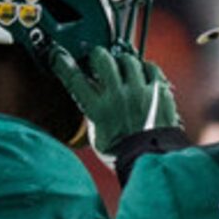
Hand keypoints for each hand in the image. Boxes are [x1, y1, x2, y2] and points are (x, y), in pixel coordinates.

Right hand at [50, 44, 179, 154]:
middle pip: (101, 58)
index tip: (58, 55)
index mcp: (98, 110)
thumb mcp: (96, 136)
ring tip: (123, 71)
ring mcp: (140, 93)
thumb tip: (88, 97)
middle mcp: (118, 97)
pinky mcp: (160, 93)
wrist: (153, 163)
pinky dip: (145, 69)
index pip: (74, 77)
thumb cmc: (123, 154)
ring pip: (127, 59)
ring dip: (122, 62)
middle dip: (97, 57)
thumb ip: (91, 114)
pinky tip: (143, 76)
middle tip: (99, 63)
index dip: (62, 62)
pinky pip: (151, 68)